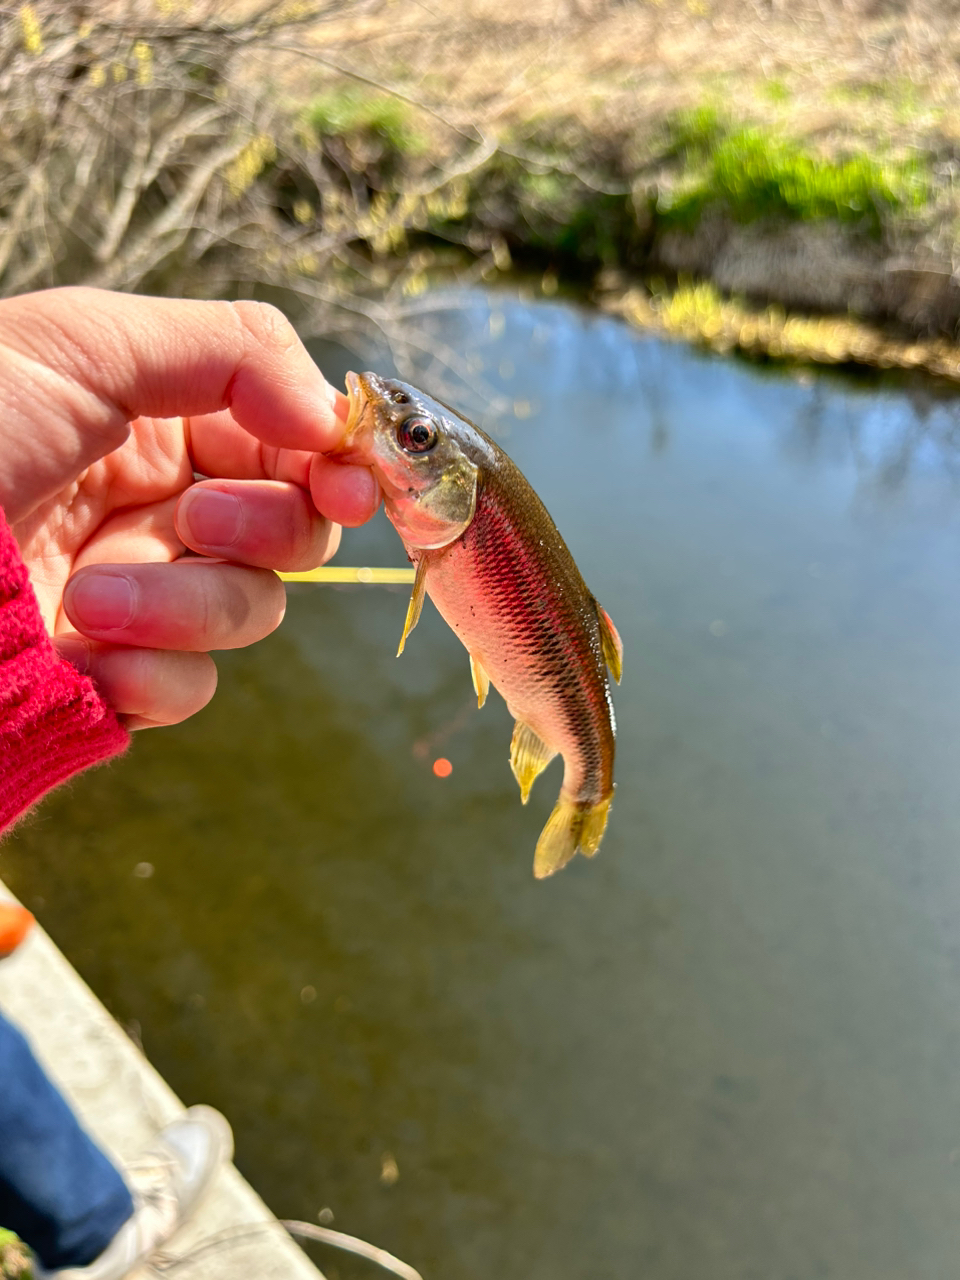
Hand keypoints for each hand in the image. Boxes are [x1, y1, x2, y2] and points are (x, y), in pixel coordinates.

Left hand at [1, 288, 379, 729]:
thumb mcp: (83, 345)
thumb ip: (233, 352)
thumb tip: (334, 417)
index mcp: (157, 418)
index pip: (289, 440)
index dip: (333, 461)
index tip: (354, 483)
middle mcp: (158, 504)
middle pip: (292, 528)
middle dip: (263, 528)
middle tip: (200, 518)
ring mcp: (142, 594)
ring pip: (250, 610)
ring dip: (185, 603)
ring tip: (94, 597)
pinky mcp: (115, 674)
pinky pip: (189, 686)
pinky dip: (152, 675)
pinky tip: (90, 657)